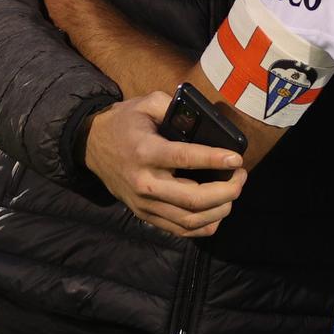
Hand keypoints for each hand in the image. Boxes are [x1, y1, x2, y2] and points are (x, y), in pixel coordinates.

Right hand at [83, 91, 245, 237]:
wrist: (92, 146)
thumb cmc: (124, 123)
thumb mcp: (145, 103)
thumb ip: (172, 106)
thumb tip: (202, 118)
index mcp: (145, 152)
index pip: (184, 159)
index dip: (214, 160)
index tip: (237, 159)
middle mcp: (145, 182)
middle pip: (193, 199)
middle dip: (227, 190)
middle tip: (242, 176)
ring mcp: (144, 204)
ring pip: (191, 220)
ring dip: (221, 209)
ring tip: (234, 191)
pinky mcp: (145, 215)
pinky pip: (181, 230)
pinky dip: (206, 225)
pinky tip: (219, 211)